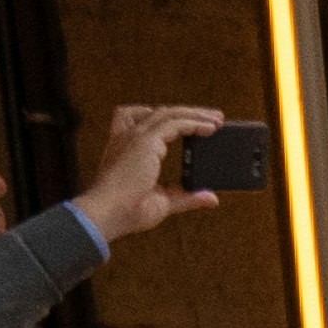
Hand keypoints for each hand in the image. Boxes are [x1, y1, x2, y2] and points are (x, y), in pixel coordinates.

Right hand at [78, 104, 227, 237]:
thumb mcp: (163, 202)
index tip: (196, 125)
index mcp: (127, 148)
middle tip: (214, 117)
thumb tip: (211, 197)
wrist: (109, 214)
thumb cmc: (127, 211)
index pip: (151, 124)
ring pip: (169, 113)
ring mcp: (135, 136)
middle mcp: (128, 137)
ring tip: (217, 119)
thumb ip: (186, 196)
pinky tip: (210, 128)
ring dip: (195, 114)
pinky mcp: (145, 141)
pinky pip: (175, 123)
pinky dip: (194, 123)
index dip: (174, 121)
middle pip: (162, 113)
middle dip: (189, 113)